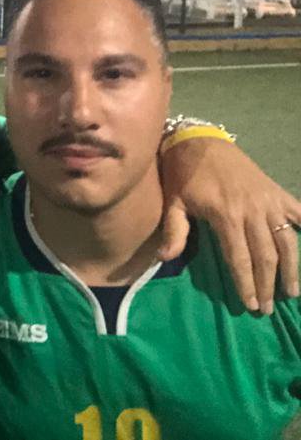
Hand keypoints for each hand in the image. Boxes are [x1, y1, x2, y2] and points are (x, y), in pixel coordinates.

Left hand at [158, 136, 300, 313]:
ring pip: (287, 241)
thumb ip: (173, 231)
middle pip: (266, 255)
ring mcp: (269, 201)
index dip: (246, 283)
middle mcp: (252, 210)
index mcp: (226, 215)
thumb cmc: (183, 174)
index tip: (250, 304)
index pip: (240, 258)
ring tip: (291, 292)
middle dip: (268, 284)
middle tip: (267, 308)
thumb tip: (164, 258)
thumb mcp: (173, 202)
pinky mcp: (277, 192)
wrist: (200, 141)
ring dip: (292, 269)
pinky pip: (300, 213)